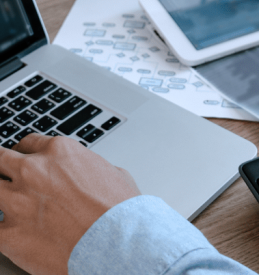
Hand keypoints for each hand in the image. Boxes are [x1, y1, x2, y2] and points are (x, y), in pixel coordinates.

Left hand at [0, 134, 140, 274]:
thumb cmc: (118, 210)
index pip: (28, 142)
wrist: (116, 244)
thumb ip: (89, 167)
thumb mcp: (111, 172)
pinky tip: (10, 230)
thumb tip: (87, 172)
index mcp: (60, 151)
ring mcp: (18, 201)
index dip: (26, 152)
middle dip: (2, 166)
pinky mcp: (10, 234)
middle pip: (0, 158)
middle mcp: (34, 170)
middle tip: (5, 174)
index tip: (23, 159)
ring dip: (1, 194)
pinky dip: (2, 227)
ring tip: (8, 201)